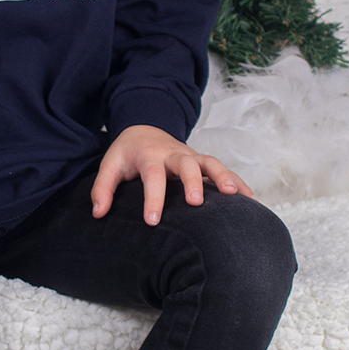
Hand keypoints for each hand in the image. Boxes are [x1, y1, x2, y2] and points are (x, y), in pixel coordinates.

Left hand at [90, 124, 253, 226]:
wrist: (145, 129)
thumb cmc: (128, 153)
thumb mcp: (110, 165)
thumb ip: (102, 188)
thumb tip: (98, 213)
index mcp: (150, 155)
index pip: (152, 175)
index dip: (153, 196)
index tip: (153, 220)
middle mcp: (174, 154)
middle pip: (186, 164)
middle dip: (193, 181)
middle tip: (196, 202)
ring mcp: (192, 157)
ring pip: (211, 163)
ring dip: (223, 177)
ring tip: (234, 196)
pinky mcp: (203, 163)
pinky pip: (223, 171)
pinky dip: (238, 182)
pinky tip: (250, 200)